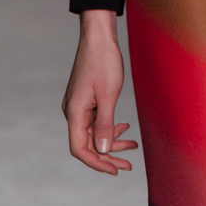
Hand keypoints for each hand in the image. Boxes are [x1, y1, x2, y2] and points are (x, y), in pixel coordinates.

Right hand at [62, 10, 137, 174]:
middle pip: (87, 143)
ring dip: (111, 140)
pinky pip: (95, 120)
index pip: (80, 149)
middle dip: (108, 155)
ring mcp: (78, 105)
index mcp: (74, 112)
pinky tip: (123, 125)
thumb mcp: (108, 94)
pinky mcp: (85, 98)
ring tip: (132, 144)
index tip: (115, 170)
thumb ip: (105, 124)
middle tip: (128, 164)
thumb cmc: (103, 61)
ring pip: (93, 132)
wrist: (98, 35)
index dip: (97, 163)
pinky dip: (108, 126)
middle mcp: (72, 111)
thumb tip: (103, 151)